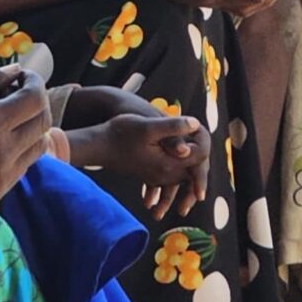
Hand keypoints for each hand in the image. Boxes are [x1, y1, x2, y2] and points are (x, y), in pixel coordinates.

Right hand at [87, 107, 211, 219]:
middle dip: (200, 149)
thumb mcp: (148, 126)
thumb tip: (195, 124)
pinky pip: (174, 173)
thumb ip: (172, 127)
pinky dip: (179, 162)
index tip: (195, 124)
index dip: (201, 139)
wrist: (99, 147)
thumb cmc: (120, 134)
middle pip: (195, 167)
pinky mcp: (153, 175)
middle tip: (197, 129)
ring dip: (191, 157)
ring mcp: (159, 178)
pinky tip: (177, 147)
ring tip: (193, 136)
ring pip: (186, 171)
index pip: (199, 157)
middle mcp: (165, 176)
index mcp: (168, 165)